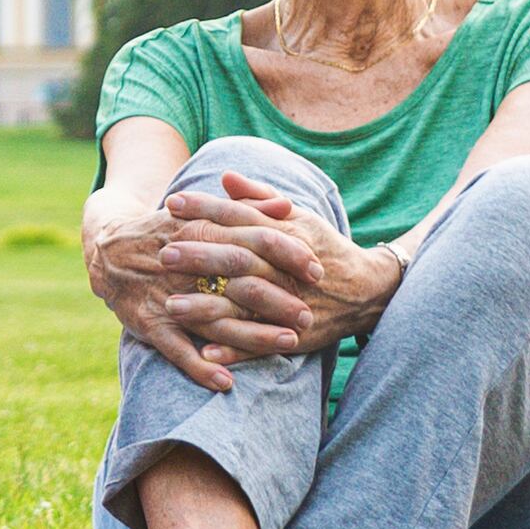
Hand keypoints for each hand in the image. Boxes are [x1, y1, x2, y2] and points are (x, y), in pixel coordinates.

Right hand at [87, 189, 349, 384]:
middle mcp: (188, 264)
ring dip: (253, 333)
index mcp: (203, 231)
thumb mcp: (203, 213)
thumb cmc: (168, 232)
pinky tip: (227, 383)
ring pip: (216, 318)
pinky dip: (201, 368)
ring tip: (288, 343)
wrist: (108, 249)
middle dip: (279, 299)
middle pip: (240, 281)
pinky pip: (177, 350)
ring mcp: (168, 296)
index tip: (318, 269)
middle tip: (311, 314)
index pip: (254, 240)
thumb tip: (287, 206)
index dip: (288, 254)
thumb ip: (247, 209)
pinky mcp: (150, 323)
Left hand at [163, 182, 398, 349]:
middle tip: (163, 253)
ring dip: (207, 307)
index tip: (172, 204)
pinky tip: (204, 351)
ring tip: (171, 306)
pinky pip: (260, 343)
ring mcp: (288, 302)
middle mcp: (284, 267)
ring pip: (243, 304)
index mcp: (284, 234)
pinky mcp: (292, 333)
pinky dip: (233, 349)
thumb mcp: (299, 217)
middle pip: (237, 259)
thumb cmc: (323, 248)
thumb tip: (226, 177)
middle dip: (199, 256)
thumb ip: (260, 197)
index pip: (239, 217)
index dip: (205, 209)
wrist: (366, 291)